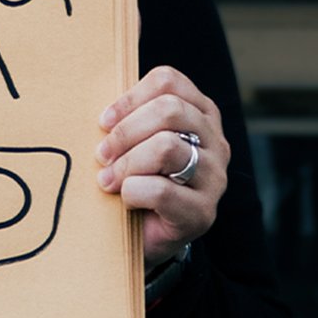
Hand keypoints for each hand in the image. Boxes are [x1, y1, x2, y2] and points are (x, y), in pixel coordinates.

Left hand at [95, 67, 227, 270]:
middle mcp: (215, 140)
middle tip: (102, 154)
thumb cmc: (137, 178)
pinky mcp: (203, 212)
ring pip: (166, 147)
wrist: (146, 236)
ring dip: (127, 163)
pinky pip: (161, 190)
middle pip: (169, 110)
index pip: (168, 81)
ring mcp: (214, 177)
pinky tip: (126, 200)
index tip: (103, 121)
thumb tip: (102, 99)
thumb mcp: (134, 140)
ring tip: (108, 180)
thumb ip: (127, 116)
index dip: (130, 97)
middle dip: (126, 132)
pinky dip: (133, 192)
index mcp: (200, 112)